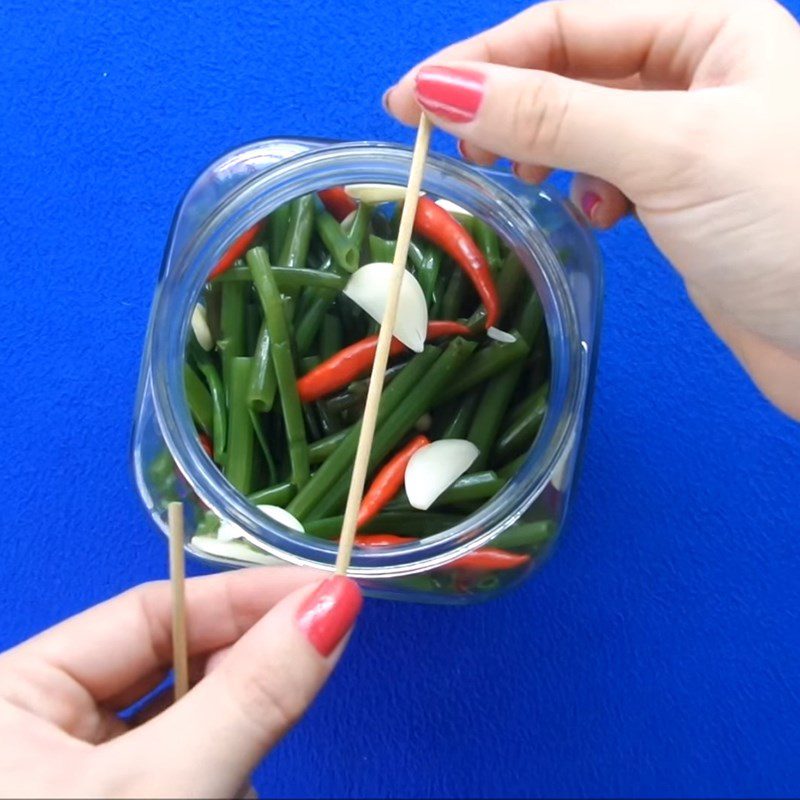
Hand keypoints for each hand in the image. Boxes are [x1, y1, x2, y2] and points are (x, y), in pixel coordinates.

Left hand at [0, 569, 360, 797]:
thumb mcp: (158, 790)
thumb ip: (249, 696)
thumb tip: (333, 605)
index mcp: (15, 693)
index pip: (152, 612)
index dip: (244, 598)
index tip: (329, 592)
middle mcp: (40, 728)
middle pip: (175, 673)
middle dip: (241, 689)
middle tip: (312, 672)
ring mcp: (81, 781)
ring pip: (190, 732)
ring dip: (232, 758)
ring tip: (230, 790)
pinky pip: (189, 777)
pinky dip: (219, 786)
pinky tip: (227, 797)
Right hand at [384, 0, 799, 418]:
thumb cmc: (789, 226)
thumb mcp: (669, 152)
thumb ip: (556, 115)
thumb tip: (446, 89)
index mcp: (711, 25)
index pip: (568, 22)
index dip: (483, 60)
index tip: (411, 99)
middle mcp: (700, 70)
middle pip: (571, 69)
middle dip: (505, 104)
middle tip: (447, 145)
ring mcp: (690, 136)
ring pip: (583, 122)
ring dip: (539, 146)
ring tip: (517, 179)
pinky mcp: (682, 194)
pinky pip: (606, 170)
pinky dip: (581, 187)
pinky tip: (588, 212)